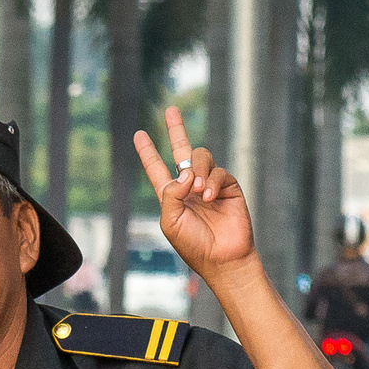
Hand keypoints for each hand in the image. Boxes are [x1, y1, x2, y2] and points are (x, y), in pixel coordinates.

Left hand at [133, 106, 254, 281]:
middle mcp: (190, 186)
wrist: (223, 258)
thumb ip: (171, 193)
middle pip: (182, 151)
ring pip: (202, 158)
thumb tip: (186, 170)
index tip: (139, 134)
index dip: (148, 152)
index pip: (157, 169)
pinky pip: (219, 172)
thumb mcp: (170, 221)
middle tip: (171, 110)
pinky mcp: (228, 187)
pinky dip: (212, 182)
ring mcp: (210, 185)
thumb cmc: (194, 245)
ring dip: (198, 170)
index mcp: (172, 196)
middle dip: (176, 130)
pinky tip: (209, 196)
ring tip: (199, 192)